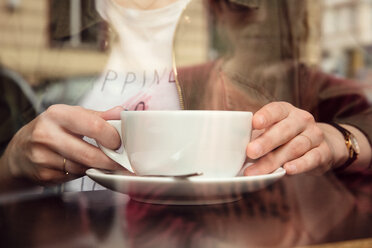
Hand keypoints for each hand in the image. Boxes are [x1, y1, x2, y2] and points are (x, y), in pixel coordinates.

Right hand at [1, 104, 123, 185]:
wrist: (21, 150)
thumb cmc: (52, 129)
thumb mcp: (72, 116)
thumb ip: (98, 116)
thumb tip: (120, 112)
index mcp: (58, 114)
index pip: (94, 126)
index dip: (112, 137)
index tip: (119, 142)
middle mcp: (46, 134)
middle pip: (89, 154)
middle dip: (110, 160)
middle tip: (120, 161)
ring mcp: (42, 157)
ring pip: (82, 168)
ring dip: (98, 167)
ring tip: (104, 162)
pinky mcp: (44, 175)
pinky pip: (74, 177)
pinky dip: (84, 173)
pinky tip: (84, 166)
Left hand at [244, 102, 343, 175]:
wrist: (321, 144)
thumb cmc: (286, 137)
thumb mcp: (273, 131)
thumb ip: (257, 136)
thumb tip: (232, 149)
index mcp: (286, 111)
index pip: (276, 110)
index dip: (266, 116)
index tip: (254, 123)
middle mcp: (302, 120)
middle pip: (284, 130)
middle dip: (266, 142)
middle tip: (250, 152)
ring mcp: (315, 135)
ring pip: (295, 147)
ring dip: (275, 160)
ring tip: (258, 171)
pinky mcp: (323, 152)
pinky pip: (312, 158)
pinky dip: (300, 165)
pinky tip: (287, 170)